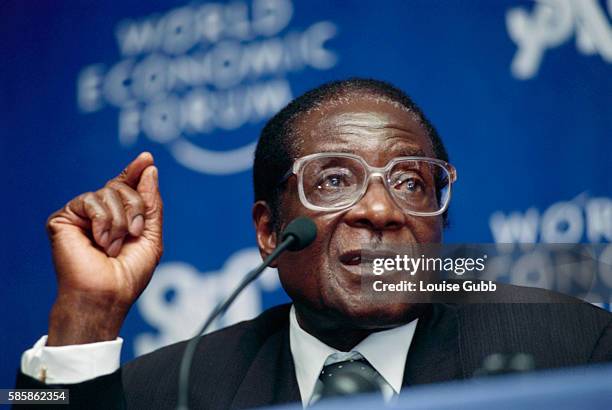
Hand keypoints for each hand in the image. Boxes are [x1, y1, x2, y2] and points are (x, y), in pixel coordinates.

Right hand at [46, 152, 162, 344]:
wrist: (106, 294)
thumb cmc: (128, 274)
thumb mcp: (151, 235)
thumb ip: (151, 202)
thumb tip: (149, 168)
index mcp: (119, 217)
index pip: (126, 187)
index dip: (135, 171)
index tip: (147, 158)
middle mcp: (99, 213)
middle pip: (122, 186)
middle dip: (136, 208)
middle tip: (133, 233)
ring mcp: (81, 215)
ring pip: (108, 192)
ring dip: (119, 221)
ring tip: (112, 245)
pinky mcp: (64, 218)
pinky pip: (90, 200)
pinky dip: (102, 222)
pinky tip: (99, 242)